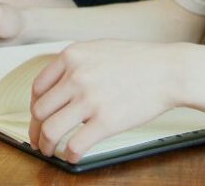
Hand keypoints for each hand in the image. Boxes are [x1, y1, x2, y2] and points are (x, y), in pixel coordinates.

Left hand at [28, 41, 185, 161]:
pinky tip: (72, 156)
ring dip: (46, 145)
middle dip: (36, 129)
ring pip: (51, 130)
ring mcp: (90, 99)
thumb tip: (56, 85)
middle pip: (39, 111)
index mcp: (72, 56)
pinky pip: (75, 145)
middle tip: (39, 139)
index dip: (35, 107)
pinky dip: (69, 155)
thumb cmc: (138, 60)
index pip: (38, 88)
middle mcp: (76, 76)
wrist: (169, 70)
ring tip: (49, 151)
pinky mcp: (106, 121)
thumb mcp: (98, 48)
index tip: (39, 118)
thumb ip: (76, 63)